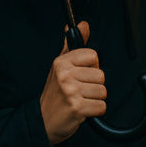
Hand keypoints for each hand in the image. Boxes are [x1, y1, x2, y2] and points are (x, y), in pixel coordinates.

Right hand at [40, 21, 105, 144]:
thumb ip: (72, 45)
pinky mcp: (77, 108)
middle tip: (79, 92)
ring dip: (94, 100)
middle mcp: (65, 75)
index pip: (93, 56)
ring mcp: (70, 91)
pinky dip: (95, 112)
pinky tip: (82, 111)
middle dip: (93, 86)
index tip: (80, 76)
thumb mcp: (60, 67)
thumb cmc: (54, 94)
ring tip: (80, 101)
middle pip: (101, 76)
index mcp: (61, 62)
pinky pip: (101, 107)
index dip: (91, 68)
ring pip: (103, 92)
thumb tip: (84, 25)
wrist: (43, 121)